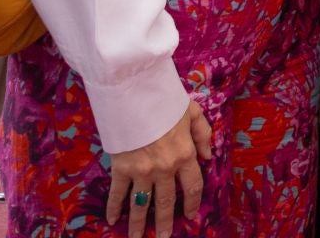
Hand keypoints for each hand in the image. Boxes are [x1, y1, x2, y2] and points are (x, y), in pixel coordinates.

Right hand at [106, 100, 212, 237]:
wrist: (135, 95)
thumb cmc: (166, 102)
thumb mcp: (193, 113)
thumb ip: (203, 136)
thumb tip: (208, 157)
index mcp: (185, 155)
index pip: (192, 186)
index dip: (193, 203)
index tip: (191, 216)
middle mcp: (165, 168)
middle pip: (167, 201)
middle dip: (166, 221)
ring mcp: (142, 171)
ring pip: (141, 204)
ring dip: (139, 224)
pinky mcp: (121, 168)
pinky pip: (117, 193)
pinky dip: (113, 207)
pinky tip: (111, 220)